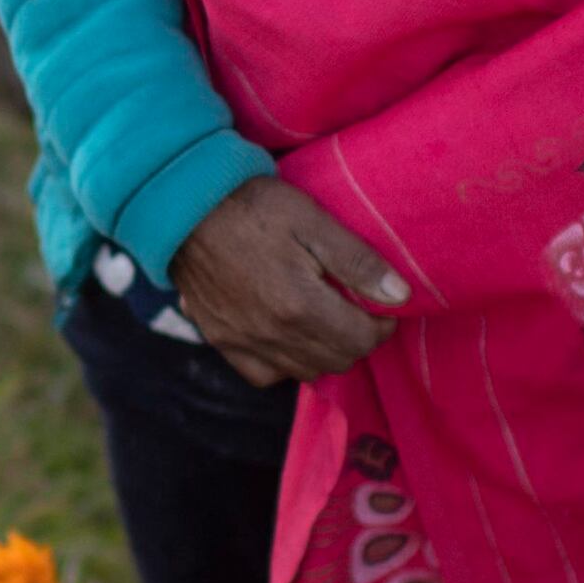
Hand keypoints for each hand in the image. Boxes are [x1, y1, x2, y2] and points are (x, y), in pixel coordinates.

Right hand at [169, 176, 408, 386]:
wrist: (183, 207)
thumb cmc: (252, 206)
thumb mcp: (312, 220)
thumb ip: (357, 261)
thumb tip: (400, 296)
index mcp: (300, 305)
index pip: (362, 340)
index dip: (382, 324)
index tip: (382, 304)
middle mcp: (273, 335)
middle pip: (337, 361)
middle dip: (358, 339)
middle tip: (358, 309)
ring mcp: (245, 342)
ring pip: (306, 372)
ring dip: (326, 352)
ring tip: (328, 319)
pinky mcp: (223, 341)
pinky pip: (265, 375)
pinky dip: (286, 363)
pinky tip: (290, 336)